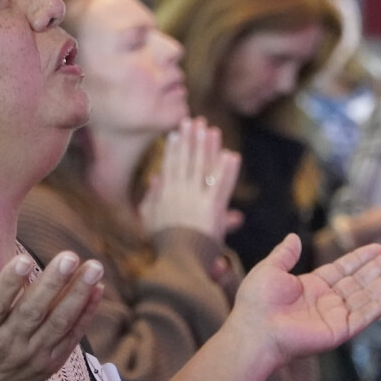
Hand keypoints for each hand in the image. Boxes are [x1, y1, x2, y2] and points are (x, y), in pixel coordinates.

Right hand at [0, 236, 103, 380]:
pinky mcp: (51, 362)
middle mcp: (5, 344)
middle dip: (52, 284)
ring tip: (94, 267)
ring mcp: (31, 355)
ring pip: (58, 323)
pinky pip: (71, 336)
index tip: (24, 258)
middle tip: (69, 256)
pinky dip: (86, 313)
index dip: (8, 283)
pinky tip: (97, 288)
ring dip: (78, 295)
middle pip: (32, 313)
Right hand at [139, 118, 240, 241]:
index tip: (175, 132)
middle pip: (187, 161)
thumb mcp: (149, 220)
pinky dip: (227, 170)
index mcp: (166, 195)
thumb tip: (154, 178)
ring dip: (208, 147)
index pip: (170, 166)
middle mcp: (180, 193)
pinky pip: (221, 185)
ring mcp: (197, 199)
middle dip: (191, 139)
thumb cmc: (162, 243)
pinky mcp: (212, 209)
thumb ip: (152, 198)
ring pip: (203, 168)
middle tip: (195, 120)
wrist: (176, 260)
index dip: (173, 148)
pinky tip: (231, 155)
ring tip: (212, 130)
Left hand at [230, 234, 380, 364]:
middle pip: (363, 280)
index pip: (346, 269)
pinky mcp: (340, 331)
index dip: (364, 257)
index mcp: (314, 286)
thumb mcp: (270, 269)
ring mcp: (336, 316)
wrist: (255, 329)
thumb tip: (293, 237)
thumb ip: (285, 254)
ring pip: (369, 296)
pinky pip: (365, 315)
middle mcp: (328, 301)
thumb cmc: (256, 302)